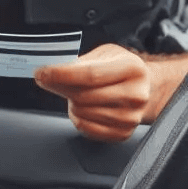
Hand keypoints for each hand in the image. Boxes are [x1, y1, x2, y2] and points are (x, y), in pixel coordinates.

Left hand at [34, 44, 151, 142]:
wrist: (146, 88)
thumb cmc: (121, 69)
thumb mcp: (105, 54)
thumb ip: (81, 61)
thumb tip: (51, 69)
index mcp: (132, 69)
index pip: (90, 75)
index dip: (61, 74)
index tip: (41, 73)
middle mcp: (135, 95)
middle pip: (83, 95)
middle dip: (58, 87)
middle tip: (47, 79)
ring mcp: (130, 117)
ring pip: (82, 112)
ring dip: (70, 102)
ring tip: (78, 92)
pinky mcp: (122, 133)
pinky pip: (85, 127)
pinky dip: (77, 117)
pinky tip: (82, 107)